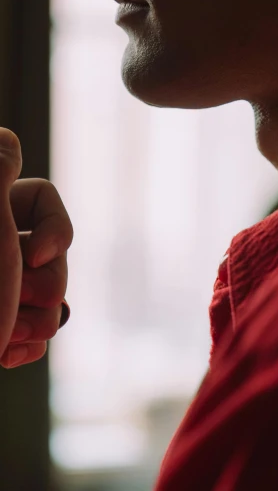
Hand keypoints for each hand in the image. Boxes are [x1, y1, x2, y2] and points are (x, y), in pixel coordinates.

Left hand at [0, 129, 72, 368]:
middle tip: (24, 299)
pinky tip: (9, 352)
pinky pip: (32, 331)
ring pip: (47, 296)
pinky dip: (28, 344)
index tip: (33, 255)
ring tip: (11, 334)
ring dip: (41, 319)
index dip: (55, 228)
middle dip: (50, 282)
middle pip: (51, 252)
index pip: (40, 199)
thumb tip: (5, 141)